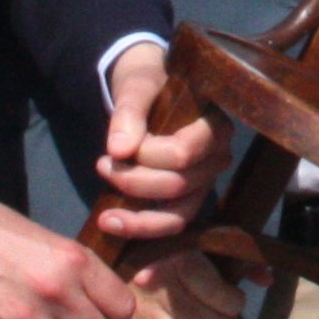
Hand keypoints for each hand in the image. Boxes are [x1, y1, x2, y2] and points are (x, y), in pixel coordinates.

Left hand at [93, 41, 214, 240]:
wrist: (148, 91)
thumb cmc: (148, 84)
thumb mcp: (135, 88)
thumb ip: (128, 114)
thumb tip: (119, 150)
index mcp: (214, 126)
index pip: (183, 153)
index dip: (147, 155)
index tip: (117, 146)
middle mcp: (217, 158)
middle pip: (178, 185)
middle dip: (134, 182)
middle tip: (101, 165)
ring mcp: (205, 183)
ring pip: (178, 215)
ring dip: (138, 219)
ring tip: (105, 216)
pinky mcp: (189, 201)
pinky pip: (172, 225)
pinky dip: (145, 232)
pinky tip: (118, 235)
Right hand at [122, 251, 245, 318]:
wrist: (118, 257)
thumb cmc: (171, 250)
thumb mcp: (203, 243)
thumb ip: (238, 259)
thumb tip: (267, 279)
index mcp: (179, 259)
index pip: (220, 295)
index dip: (235, 304)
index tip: (234, 301)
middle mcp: (158, 287)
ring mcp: (141, 314)